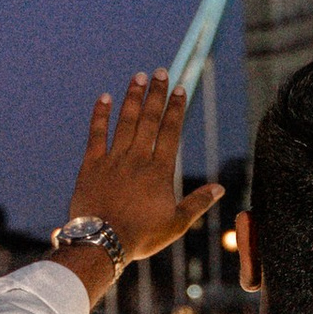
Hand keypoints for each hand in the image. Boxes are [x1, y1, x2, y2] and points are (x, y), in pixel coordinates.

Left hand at [65, 72, 223, 268]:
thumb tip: (220, 189)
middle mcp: (138, 158)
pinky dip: (100, 115)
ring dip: (132, 97)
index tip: (179, 88)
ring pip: (125, 121)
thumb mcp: (176, 224)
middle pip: (149, 119)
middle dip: (156, 94)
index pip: (170, 131)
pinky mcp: (92, 165)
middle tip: (160, 71)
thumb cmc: (141, 236)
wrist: (102, 242)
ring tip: (138, 76)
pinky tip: (104, 98)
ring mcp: (113, 159)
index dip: (175, 108)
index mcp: (159, 171)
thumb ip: (198, 203)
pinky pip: (96, 134)